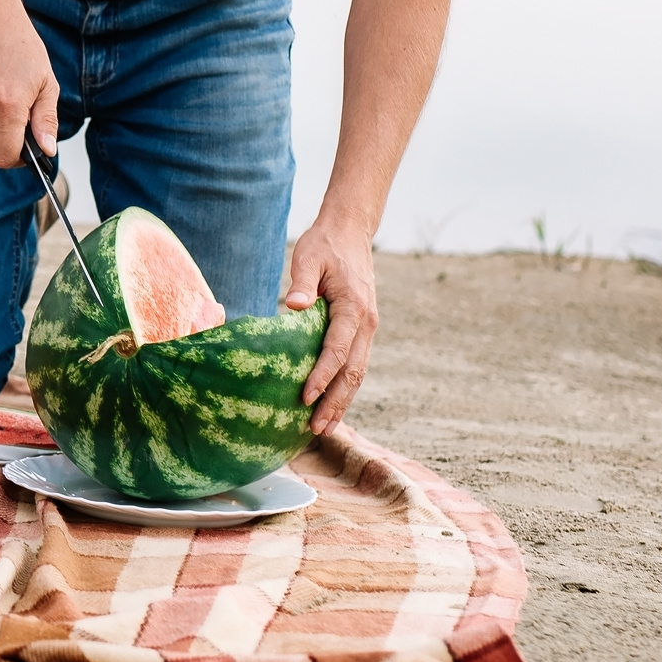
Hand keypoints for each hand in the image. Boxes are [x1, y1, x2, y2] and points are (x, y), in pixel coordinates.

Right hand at [0, 0, 58, 165]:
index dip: (19, 159)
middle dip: (7, 142)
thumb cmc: (19, 45)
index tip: (26, 150)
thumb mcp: (45, 82)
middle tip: (19, 118)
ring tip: (1, 93)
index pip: (6, 158)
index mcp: (9, 107)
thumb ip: (45, 120)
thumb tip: (47, 150)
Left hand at [283, 212, 379, 430]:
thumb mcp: (308, 257)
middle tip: (316, 428)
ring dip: (343, 401)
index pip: (337, 350)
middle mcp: (367, 323)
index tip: (305, 397)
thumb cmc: (324, 245)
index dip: (322, 375)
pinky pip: (356, 364)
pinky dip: (345, 387)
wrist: (350, 233)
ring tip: (324, 427)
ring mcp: (368, 328)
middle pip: (353, 371)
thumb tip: (293, 305)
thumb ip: (301, 281)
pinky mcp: (363, 330)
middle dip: (335, 402)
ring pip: (358, 373)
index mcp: (354, 307)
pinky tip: (331, 405)